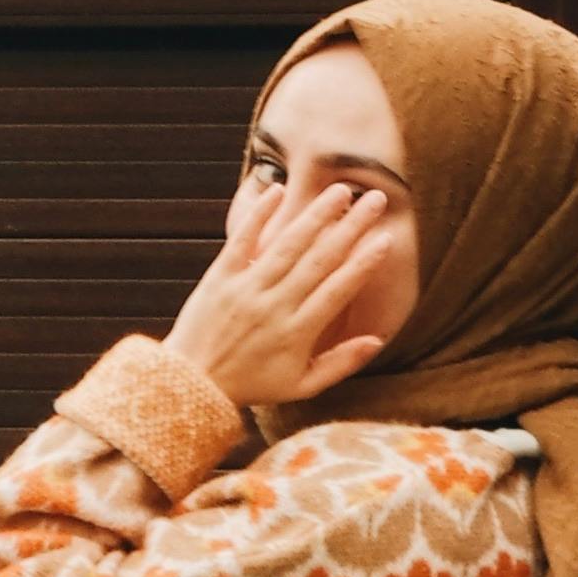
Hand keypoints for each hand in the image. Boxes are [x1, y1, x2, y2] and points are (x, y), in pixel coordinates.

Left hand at [166, 169, 403, 410]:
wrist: (192, 384)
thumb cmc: (253, 385)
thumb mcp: (301, 386)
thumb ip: (341, 363)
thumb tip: (378, 339)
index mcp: (297, 333)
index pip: (337, 291)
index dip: (363, 264)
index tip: (385, 239)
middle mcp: (274, 306)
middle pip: (319, 260)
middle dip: (350, 227)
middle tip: (374, 199)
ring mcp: (245, 289)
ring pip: (287, 245)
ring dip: (315, 215)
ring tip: (340, 190)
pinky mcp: (220, 277)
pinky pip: (242, 241)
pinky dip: (259, 215)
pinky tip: (278, 191)